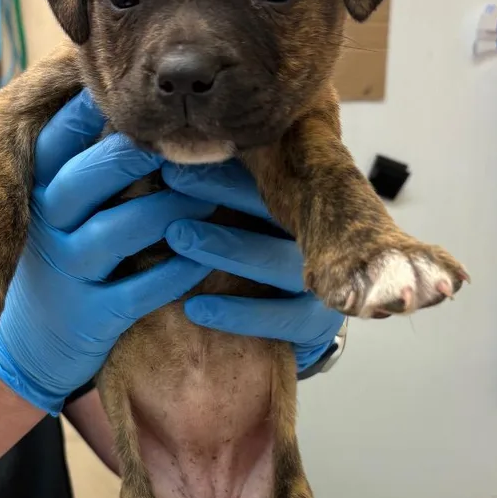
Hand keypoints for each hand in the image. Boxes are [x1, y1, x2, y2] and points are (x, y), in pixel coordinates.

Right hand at [0, 92, 213, 414]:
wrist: (29, 345)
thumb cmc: (59, 259)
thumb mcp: (54, 212)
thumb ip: (81, 166)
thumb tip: (132, 110)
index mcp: (36, 192)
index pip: (57, 139)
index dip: (91, 110)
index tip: (137, 93)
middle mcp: (47, 226)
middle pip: (88, 176)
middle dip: (138, 154)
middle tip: (186, 140)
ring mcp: (68, 272)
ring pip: (119, 229)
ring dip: (171, 207)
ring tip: (211, 194)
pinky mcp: (92, 316)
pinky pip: (141, 289)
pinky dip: (178, 270)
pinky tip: (206, 255)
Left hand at [162, 160, 344, 373]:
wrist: (286, 334)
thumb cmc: (251, 262)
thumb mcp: (239, 224)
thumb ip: (221, 197)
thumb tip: (171, 165)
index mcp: (305, 208)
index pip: (269, 178)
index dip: (224, 169)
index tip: (177, 163)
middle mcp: (322, 239)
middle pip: (277, 210)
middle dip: (223, 194)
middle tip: (172, 183)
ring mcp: (325, 281)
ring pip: (277, 262)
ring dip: (225, 247)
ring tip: (177, 237)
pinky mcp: (318, 324)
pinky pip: (281, 317)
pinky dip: (238, 312)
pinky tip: (194, 307)